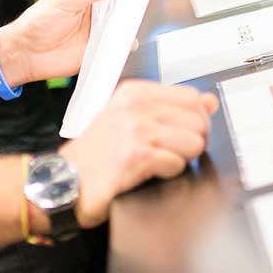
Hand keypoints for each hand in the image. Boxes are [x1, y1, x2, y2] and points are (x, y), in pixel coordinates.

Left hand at [0, 0, 122, 86]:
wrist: (26, 54)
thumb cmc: (38, 21)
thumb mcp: (64, 0)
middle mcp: (96, 11)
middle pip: (121, 4)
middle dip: (132, 1)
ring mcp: (98, 30)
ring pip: (122, 25)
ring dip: (130, 23)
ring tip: (137, 18)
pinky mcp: (99, 49)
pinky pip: (117, 46)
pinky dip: (124, 45)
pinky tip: (128, 41)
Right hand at [60, 82, 219, 226]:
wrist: (63, 180)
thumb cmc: (95, 153)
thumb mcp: (130, 119)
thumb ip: (171, 108)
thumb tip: (210, 102)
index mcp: (135, 92)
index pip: (192, 97)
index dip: (195, 120)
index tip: (183, 132)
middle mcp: (135, 106)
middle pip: (198, 121)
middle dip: (192, 142)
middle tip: (170, 153)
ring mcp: (135, 130)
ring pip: (193, 143)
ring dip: (181, 159)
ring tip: (158, 162)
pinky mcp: (135, 156)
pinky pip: (177, 164)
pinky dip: (167, 173)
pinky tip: (147, 173)